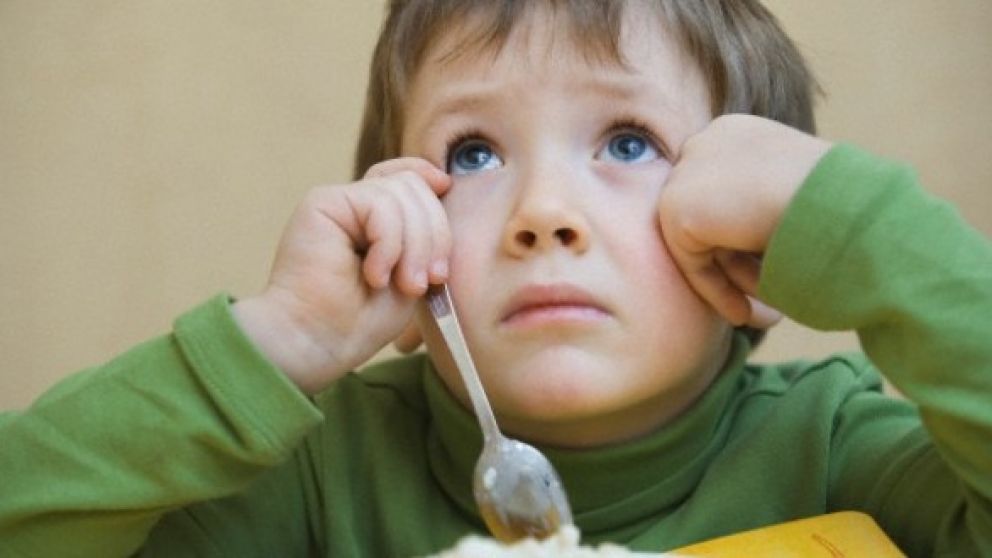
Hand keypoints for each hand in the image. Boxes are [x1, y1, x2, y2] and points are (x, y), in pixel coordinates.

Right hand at [233, 158, 451, 392]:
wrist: (317, 342)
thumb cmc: (361, 321)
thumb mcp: (411, 273)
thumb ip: (424, 232)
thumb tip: (442, 181)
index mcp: (373, 219)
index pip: (408, 177)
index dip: (429, 180)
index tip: (447, 193)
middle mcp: (354, 205)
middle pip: (412, 185)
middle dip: (435, 233)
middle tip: (427, 281)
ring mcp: (337, 201)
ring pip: (401, 193)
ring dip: (415, 246)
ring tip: (405, 285)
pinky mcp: (321, 203)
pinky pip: (379, 205)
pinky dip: (390, 244)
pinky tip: (375, 276)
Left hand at [659, 114, 830, 326]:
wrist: (836, 202)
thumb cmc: (840, 205)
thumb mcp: (800, 197)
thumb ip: (763, 211)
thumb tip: (754, 247)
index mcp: (741, 132)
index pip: (726, 192)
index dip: (745, 241)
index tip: (771, 275)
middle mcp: (710, 141)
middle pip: (709, 216)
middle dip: (736, 265)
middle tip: (765, 306)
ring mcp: (688, 170)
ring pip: (701, 239)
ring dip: (733, 280)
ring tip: (766, 315)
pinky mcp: (676, 204)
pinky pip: (689, 259)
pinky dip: (714, 289)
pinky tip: (742, 314)